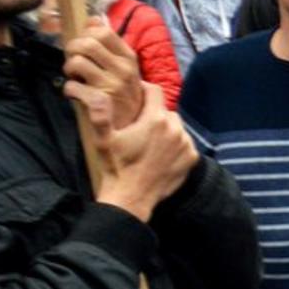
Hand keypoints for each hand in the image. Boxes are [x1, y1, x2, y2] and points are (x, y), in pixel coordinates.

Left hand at [63, 18, 142, 130]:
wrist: (134, 125)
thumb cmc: (125, 93)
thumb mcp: (125, 66)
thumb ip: (110, 43)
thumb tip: (94, 19)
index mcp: (128, 57)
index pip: (103, 32)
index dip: (85, 35)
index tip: (83, 46)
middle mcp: (122, 69)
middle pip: (87, 44)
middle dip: (72, 50)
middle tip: (73, 60)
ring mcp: (111, 85)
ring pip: (76, 62)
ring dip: (69, 69)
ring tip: (75, 77)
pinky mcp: (99, 101)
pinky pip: (71, 86)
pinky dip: (68, 89)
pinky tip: (75, 93)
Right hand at [90, 82, 197, 222]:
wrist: (131, 198)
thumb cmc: (116, 167)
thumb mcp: (103, 140)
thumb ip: (101, 114)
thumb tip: (96, 95)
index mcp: (155, 119)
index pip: (154, 91)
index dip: (145, 89)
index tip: (137, 93)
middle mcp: (175, 129)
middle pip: (166, 111)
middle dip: (154, 114)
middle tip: (140, 126)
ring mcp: (186, 144)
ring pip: (177, 127)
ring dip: (166, 130)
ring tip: (150, 142)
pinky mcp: (191, 158)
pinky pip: (185, 144)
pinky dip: (176, 145)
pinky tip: (161, 154)